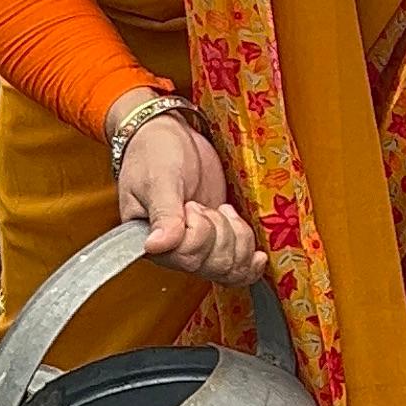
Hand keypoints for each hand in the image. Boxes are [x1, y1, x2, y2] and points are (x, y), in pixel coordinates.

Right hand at [111, 104, 265, 284]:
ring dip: (238, 238)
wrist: (170, 136)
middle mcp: (172, 251)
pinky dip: (251, 262)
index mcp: (149, 240)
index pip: (186, 257)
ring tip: (223, 210)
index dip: (199, 233)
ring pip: (230, 268)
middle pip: (213, 266)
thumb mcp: (160, 179)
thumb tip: (155, 247)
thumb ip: (163, 214)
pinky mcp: (217, 242)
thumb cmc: (155, 152)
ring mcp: (197, 248)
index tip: (191, 205)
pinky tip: (257, 254)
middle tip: (203, 204)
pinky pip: (238, 269)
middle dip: (220, 231)